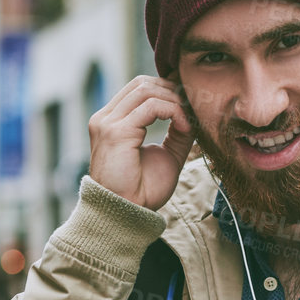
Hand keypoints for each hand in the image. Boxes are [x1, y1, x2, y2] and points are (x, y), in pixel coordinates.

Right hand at [87, 75, 194, 210]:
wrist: (126, 215)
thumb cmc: (142, 191)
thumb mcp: (167, 155)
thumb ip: (177, 133)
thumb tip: (193, 114)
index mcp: (112, 122)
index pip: (139, 89)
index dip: (167, 91)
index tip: (190, 106)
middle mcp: (105, 118)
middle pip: (142, 84)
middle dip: (172, 91)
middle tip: (194, 107)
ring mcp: (107, 123)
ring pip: (147, 90)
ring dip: (175, 101)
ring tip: (190, 120)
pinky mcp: (115, 131)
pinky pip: (151, 106)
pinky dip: (173, 111)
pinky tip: (184, 126)